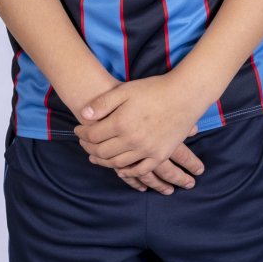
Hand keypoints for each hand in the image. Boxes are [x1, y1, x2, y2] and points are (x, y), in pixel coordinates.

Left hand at [73, 74, 205, 194]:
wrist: (185, 95)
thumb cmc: (154, 90)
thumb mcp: (125, 90)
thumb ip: (102, 103)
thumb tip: (83, 115)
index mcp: (120, 123)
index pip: (92, 136)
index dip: (82, 134)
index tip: (78, 130)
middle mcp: (131, 140)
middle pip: (102, 152)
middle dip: (89, 148)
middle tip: (84, 144)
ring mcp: (146, 150)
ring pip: (118, 163)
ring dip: (104, 161)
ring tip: (97, 156)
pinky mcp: (159, 155)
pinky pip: (140, 170)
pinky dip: (127, 172)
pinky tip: (120, 169)